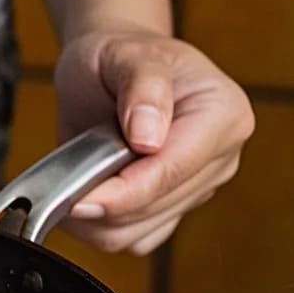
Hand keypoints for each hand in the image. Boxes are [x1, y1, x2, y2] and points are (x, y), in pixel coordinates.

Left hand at [53, 27, 254, 254]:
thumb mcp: (124, 53)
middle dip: (104, 200)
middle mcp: (222, 157)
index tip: (79, 197)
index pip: (171, 171)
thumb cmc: (119, 55)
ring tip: (77, 179)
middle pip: (154, 208)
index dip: (121, 192)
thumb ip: (142, 86)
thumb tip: (148, 136)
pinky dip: (102, 227)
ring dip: (98, 218)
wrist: (112, 69)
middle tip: (69, 172)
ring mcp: (200, 187)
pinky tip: (90, 193)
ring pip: (139, 233)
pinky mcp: (175, 209)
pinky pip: (134, 240)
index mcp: (224, 115)